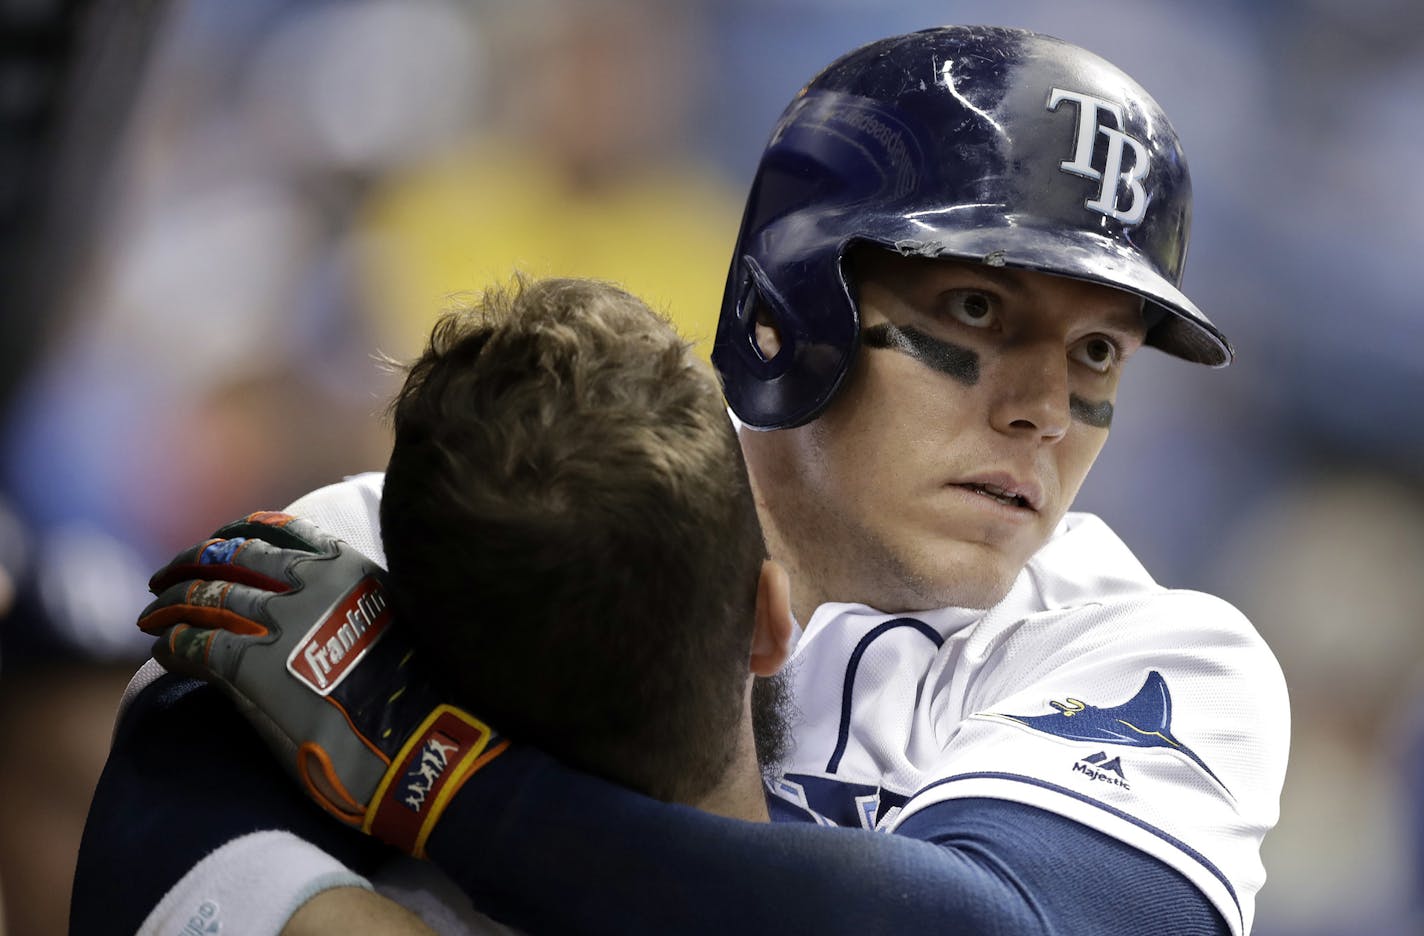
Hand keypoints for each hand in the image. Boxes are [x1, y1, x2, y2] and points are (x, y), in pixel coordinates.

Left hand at [139, 510, 505, 855]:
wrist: (425, 742)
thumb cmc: (423, 695)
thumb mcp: (403, 622)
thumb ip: (363, 602)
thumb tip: (338, 607)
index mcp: (347, 566)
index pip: (275, 529)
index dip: (235, 535)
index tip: (218, 542)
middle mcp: (308, 582)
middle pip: (228, 558)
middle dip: (190, 564)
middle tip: (165, 577)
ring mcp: (278, 623)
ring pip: (202, 598)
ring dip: (169, 605)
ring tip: (150, 615)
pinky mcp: (250, 670)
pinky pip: (193, 645)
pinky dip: (172, 644)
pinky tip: (162, 650)